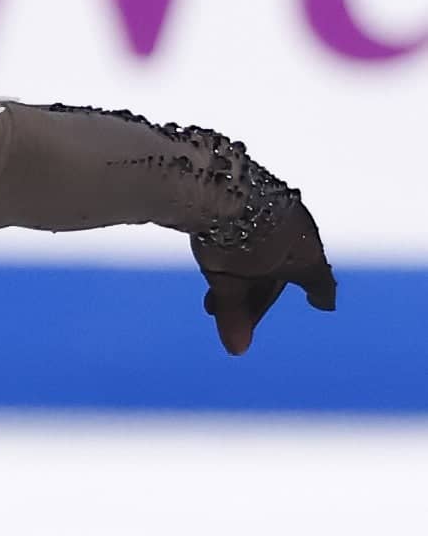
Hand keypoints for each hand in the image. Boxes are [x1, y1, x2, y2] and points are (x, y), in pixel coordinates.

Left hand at [193, 194, 336, 356]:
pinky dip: (230, 263)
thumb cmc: (237, 236)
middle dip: (257, 300)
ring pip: (257, 258)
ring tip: (213, 308)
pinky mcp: (245, 201)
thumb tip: (239, 350)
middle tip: (239, 327)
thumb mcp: (231, 282)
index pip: (318, 279)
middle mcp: (294, 229)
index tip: (323, 303)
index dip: (319, 292)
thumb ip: (235, 313)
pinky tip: (215, 272)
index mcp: (306, 248)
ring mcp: (270, 212)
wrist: (215, 185)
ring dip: (236, 287)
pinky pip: (243, 237)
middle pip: (279, 272)